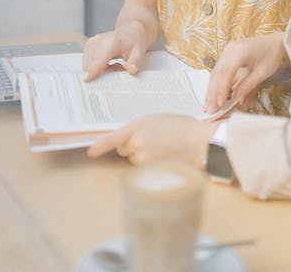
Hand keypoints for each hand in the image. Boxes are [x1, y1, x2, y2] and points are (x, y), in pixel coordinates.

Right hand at [82, 21, 146, 80]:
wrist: (129, 32)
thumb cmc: (134, 42)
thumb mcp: (139, 53)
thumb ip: (135, 62)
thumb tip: (132, 70)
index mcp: (113, 42)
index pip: (101, 59)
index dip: (94, 70)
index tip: (86, 79)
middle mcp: (99, 40)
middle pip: (93, 66)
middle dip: (104, 72)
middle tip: (118, 67)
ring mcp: (92, 42)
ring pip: (89, 67)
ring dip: (100, 70)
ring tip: (113, 63)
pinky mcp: (88, 45)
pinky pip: (88, 64)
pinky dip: (97, 66)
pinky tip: (107, 61)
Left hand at [87, 114, 216, 165]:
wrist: (199, 140)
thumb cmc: (182, 127)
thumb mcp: (158, 119)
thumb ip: (140, 127)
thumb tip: (128, 138)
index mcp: (139, 125)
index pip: (112, 138)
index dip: (100, 146)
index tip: (91, 152)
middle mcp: (138, 141)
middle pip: (123, 150)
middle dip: (132, 147)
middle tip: (151, 141)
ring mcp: (144, 157)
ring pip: (134, 160)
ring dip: (142, 157)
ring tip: (162, 149)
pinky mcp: (151, 170)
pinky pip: (144, 169)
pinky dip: (151, 166)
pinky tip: (164, 158)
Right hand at [205, 33, 288, 113]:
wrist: (274, 42)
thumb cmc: (271, 55)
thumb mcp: (262, 73)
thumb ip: (247, 85)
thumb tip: (235, 99)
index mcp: (241, 51)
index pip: (226, 72)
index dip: (222, 89)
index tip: (220, 103)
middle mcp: (231, 48)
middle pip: (217, 72)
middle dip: (212, 92)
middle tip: (210, 108)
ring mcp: (228, 50)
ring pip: (215, 71)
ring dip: (211, 89)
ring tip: (209, 104)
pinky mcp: (227, 53)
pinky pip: (218, 69)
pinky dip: (216, 82)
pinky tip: (213, 93)